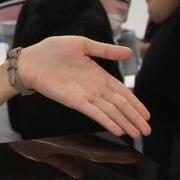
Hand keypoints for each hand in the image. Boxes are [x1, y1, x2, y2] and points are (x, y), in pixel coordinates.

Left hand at [17, 37, 150, 138]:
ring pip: (111, 112)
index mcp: (99, 75)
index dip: (135, 103)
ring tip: (137, 134)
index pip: (122, 92)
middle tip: (147, 131)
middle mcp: (95, 88)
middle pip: (120, 105)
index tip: (147, 115)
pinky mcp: (75, 101)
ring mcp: (85, 96)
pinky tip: (119, 130)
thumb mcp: (83, 44)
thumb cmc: (53, 50)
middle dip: (134, 118)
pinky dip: (107, 121)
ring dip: (125, 123)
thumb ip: (105, 50)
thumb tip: (128, 52)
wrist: (32, 60)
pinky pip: (95, 113)